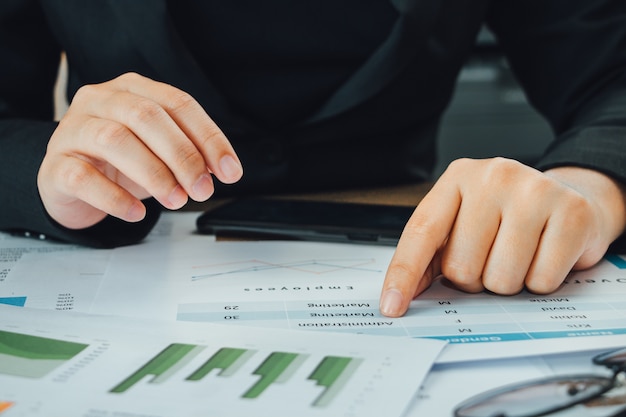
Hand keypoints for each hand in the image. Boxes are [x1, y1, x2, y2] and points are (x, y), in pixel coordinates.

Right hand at [38, 72, 242, 228]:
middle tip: (202, 190)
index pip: (178, 103)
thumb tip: (221, 168)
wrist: (71, 183)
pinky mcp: (55, 165)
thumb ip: (190, 153)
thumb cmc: (120, 162)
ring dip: (154, 174)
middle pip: (147, 117)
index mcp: (132, 89)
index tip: (231, 171)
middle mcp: (99, 100)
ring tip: (176, 200)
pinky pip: (83, 178)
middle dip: (183, 156)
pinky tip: (137, 212)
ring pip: (115, 139)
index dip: (209, 138)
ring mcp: (72, 130)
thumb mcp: (160, 152)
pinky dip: (116, 198)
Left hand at [379, 157, 625, 316]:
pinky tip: (543, 255)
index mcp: (457, 177)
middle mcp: (493, 177)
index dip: (403, 274)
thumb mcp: (462, 222)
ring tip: (519, 256)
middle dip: (474, 278)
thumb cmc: (507, 216)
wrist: (569, 199)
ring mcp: (534, 191)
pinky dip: (540, 282)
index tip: (392, 306)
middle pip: (462, 267)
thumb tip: (399, 295)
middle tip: (491, 257)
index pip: (421, 233)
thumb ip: (429, 255)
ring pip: (501, 279)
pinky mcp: (572, 212)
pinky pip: (542, 281)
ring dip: (507, 282)